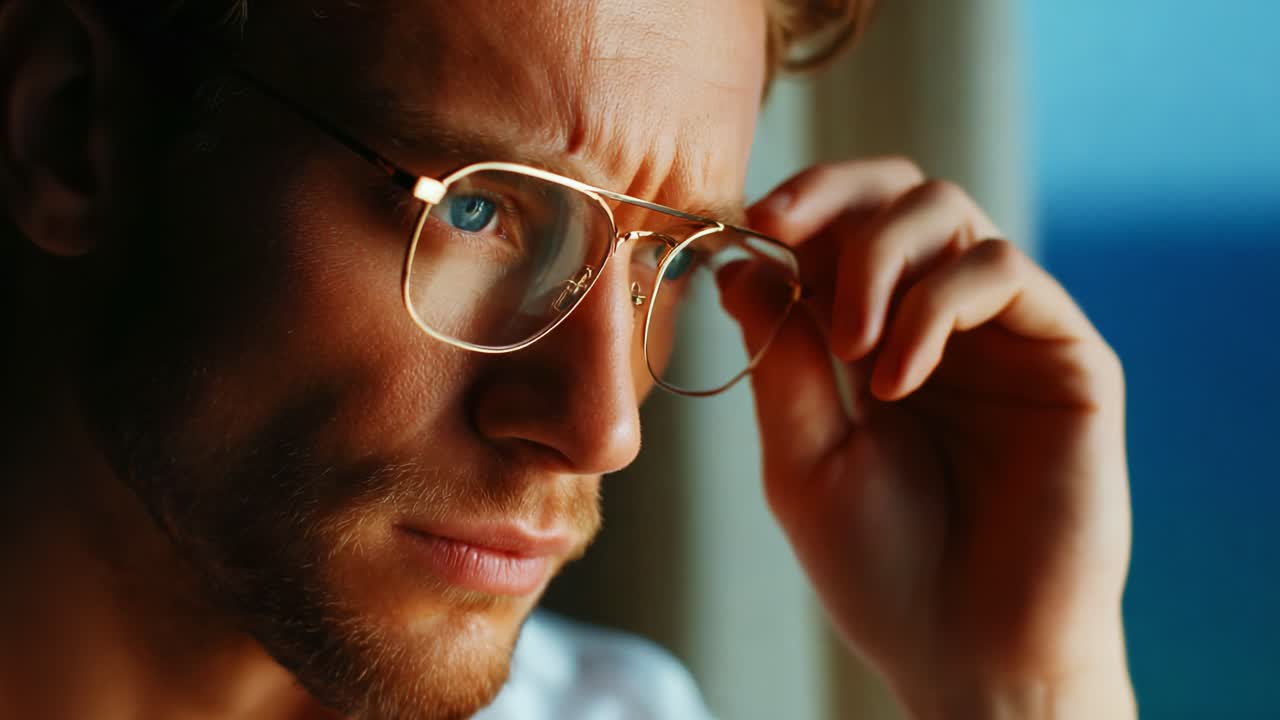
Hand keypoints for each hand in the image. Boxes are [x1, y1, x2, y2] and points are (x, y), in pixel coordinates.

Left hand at [725, 158, 1135, 718]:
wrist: (967, 652)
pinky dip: (935, 305)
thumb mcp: (803, 455)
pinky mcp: (1068, 356)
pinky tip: (899, 380)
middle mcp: (946, 324)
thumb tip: (744, 262)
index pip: (845, 230)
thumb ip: (780, 355)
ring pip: (949, 212)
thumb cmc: (880, 568)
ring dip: (877, 259)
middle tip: (780, 226)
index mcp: (880, 342)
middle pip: (901, 193)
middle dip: (834, 194)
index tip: (749, 219)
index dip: (798, 205)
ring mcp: (1007, 335)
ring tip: (849, 351)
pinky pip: (1002, 271)